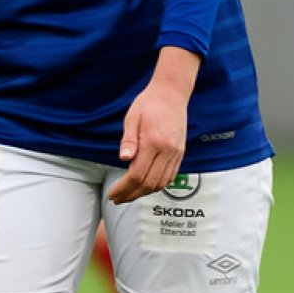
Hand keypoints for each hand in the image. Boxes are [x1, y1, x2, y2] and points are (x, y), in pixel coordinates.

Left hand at [107, 47, 197, 204]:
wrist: (172, 93)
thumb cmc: (148, 103)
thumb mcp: (132, 117)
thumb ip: (128, 140)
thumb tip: (123, 159)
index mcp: (153, 141)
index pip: (137, 175)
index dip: (124, 188)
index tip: (113, 194)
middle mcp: (167, 150)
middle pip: (149, 183)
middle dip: (131, 195)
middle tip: (117, 199)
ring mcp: (176, 153)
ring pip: (161, 183)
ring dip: (144, 193)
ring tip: (129, 195)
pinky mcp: (180, 153)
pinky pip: (170, 176)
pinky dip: (157, 186)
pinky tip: (145, 187)